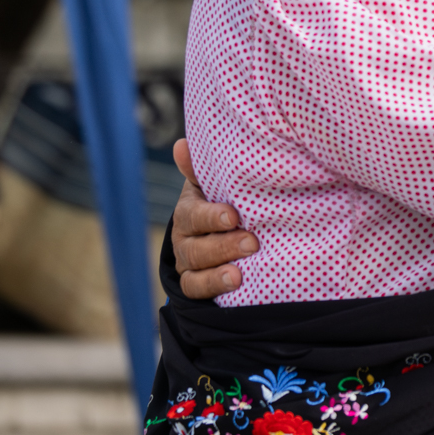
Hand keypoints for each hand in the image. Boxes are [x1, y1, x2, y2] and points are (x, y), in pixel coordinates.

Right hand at [170, 139, 256, 298]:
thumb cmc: (225, 199)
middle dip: (223, 246)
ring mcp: (188, 262)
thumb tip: (181, 145)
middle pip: (195, 247)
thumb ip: (201, 168)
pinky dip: (212, 287)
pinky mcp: (194, 283)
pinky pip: (195, 289)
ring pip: (194, 270)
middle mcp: (184, 238)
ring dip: (218, 273)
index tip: (233, 216)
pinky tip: (235, 284)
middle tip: (252, 243)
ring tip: (240, 273)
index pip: (192, 215)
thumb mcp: (215, 183)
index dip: (210, 217)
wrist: (223, 230)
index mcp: (189, 210)